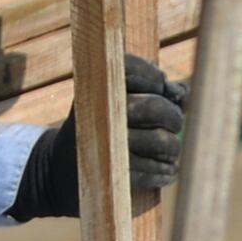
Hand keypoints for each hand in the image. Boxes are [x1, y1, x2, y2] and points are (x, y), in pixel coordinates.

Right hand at [9, 55, 188, 221]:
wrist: (60, 169)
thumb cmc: (99, 129)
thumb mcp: (111, 101)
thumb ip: (148, 90)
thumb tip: (180, 91)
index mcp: (95, 87)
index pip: (131, 67)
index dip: (154, 77)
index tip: (162, 87)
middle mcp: (99, 111)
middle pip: (154, 106)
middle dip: (173, 116)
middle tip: (176, 124)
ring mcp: (105, 144)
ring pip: (160, 141)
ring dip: (172, 148)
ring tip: (172, 152)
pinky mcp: (112, 173)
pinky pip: (151, 171)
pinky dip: (164, 172)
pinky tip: (168, 171)